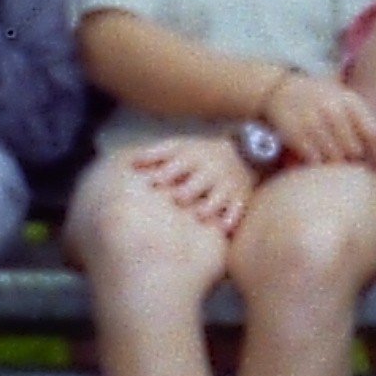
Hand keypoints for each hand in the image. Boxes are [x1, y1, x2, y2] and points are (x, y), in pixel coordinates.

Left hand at [122, 132, 257, 235]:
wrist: (245, 154)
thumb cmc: (199, 155)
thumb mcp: (180, 147)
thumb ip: (155, 155)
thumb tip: (131, 163)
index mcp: (193, 157)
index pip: (177, 163)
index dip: (165, 172)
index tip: (152, 182)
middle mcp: (210, 170)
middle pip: (198, 181)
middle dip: (187, 190)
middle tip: (177, 198)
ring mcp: (226, 185)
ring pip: (217, 197)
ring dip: (208, 206)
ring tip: (199, 214)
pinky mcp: (240, 199)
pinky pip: (237, 211)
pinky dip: (230, 219)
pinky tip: (222, 227)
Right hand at [258, 66, 375, 172]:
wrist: (281, 90)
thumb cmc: (322, 100)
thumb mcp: (346, 102)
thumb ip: (368, 123)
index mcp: (350, 100)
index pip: (373, 132)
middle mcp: (332, 109)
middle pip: (355, 150)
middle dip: (356, 160)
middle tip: (351, 160)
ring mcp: (313, 120)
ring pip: (335, 157)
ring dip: (336, 163)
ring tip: (333, 158)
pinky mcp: (295, 133)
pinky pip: (314, 160)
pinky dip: (318, 163)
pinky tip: (317, 156)